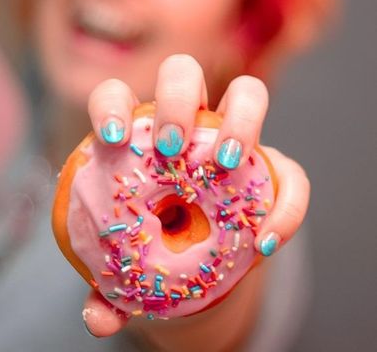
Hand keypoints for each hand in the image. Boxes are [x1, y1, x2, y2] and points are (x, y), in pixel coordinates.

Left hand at [82, 54, 309, 336]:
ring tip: (225, 164)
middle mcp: (189, 122)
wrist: (200, 266)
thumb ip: (110, 290)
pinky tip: (266, 241)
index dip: (111, 104)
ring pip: (248, 92)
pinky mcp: (275, 169)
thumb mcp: (127, 272)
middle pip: (183, 72)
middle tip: (170, 147)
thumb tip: (98, 318)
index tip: (112, 138)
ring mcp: (235, 137)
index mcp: (138, 135)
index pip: (117, 96)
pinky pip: (292, 173)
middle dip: (176, 98)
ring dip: (240, 119)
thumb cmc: (151, 252)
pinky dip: (285, 205)